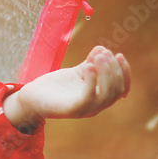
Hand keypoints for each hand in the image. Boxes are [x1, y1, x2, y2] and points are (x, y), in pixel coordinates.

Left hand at [4, 46, 130, 128]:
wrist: (33, 97)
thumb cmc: (56, 86)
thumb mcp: (76, 72)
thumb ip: (90, 62)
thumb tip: (102, 49)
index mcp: (99, 97)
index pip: (122, 88)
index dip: (124, 72)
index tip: (120, 55)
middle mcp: (96, 106)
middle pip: (116, 90)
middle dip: (114, 69)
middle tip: (105, 53)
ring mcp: (85, 110)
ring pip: (106, 95)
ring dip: (106, 73)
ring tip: (98, 57)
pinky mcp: (72, 109)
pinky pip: (88, 97)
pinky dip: (91, 80)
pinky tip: (88, 66)